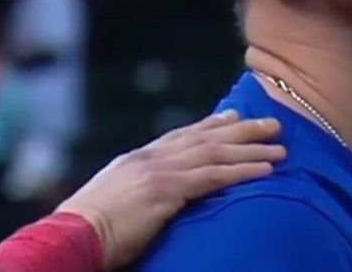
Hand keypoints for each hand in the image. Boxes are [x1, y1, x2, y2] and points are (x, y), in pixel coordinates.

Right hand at [56, 110, 284, 268]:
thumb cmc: (86, 231)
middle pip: (205, 137)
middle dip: (241, 129)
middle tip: (270, 123)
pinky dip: (242, 171)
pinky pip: (214, 177)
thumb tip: (151, 198)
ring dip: (252, 149)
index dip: (210, 124)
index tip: (233, 115)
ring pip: (216, 153)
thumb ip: (136, 191)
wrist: (70, 236)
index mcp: (136, 160)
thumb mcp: (114, 202)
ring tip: (280, 147)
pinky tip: (265, 170)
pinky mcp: (166, 190)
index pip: (181, 136)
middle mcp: (150, 158)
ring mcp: (158, 171)